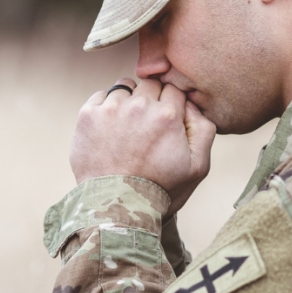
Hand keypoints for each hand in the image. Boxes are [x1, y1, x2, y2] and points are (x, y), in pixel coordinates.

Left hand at [69, 77, 216, 213]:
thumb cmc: (159, 190)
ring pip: (125, 87)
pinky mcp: (88, 115)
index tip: (165, 121)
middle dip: (151, 99)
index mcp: (168, 115)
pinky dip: (105, 106)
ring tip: (127, 127)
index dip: (172, 104)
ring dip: (128, 101)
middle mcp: (140, 106)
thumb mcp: (198, 166)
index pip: (174, 89)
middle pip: (150, 85)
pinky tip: (109, 128)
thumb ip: (203, 129)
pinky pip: (101, 96)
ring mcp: (111, 109)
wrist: (116, 207)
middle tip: (146, 125)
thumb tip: (191, 103)